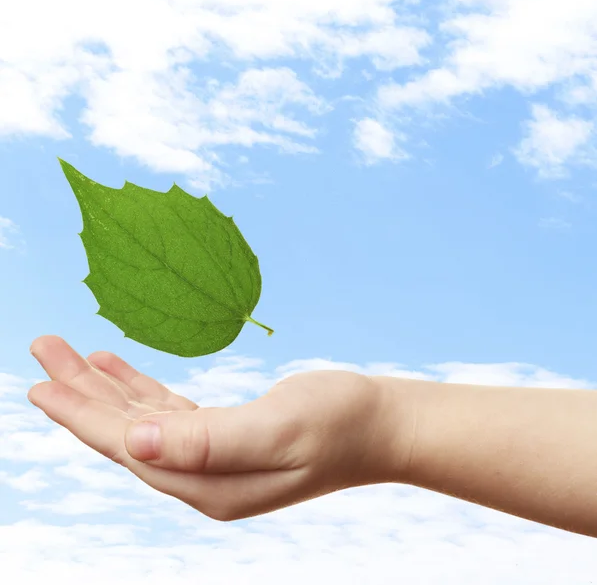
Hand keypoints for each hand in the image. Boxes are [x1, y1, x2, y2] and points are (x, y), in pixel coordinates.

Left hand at [28, 336, 411, 520]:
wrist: (380, 425)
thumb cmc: (339, 421)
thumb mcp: (277, 428)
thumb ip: (206, 442)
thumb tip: (133, 443)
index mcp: (210, 483)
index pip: (128, 448)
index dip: (82, 416)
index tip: (42, 383)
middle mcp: (203, 478)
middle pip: (125, 435)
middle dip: (82, 394)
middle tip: (45, 348)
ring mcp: (214, 460)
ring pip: (142, 422)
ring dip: (106, 389)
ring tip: (72, 355)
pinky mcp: (227, 437)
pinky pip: (168, 415)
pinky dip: (140, 390)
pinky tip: (120, 369)